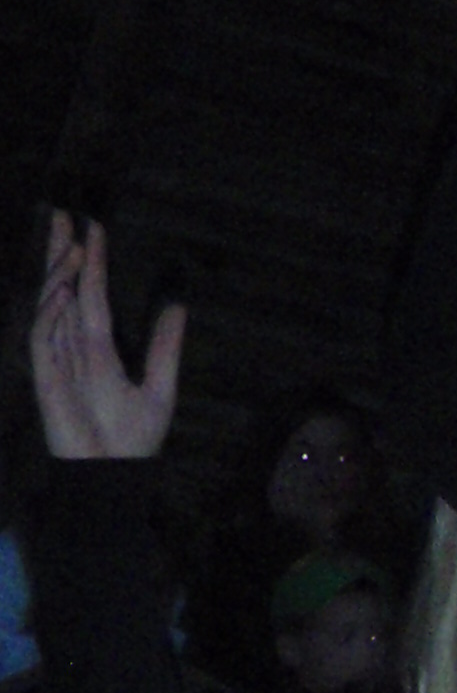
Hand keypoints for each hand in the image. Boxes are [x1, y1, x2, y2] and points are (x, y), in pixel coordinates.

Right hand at [32, 217, 182, 462]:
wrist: (113, 477)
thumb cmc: (133, 442)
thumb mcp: (160, 389)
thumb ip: (167, 348)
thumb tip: (179, 306)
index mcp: (97, 348)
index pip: (92, 294)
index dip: (91, 262)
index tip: (92, 228)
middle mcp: (72, 347)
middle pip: (63, 290)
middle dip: (61, 254)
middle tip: (62, 215)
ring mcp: (55, 359)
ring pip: (50, 305)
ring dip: (58, 275)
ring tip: (71, 246)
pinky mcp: (43, 376)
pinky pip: (41, 335)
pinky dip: (49, 311)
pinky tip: (62, 291)